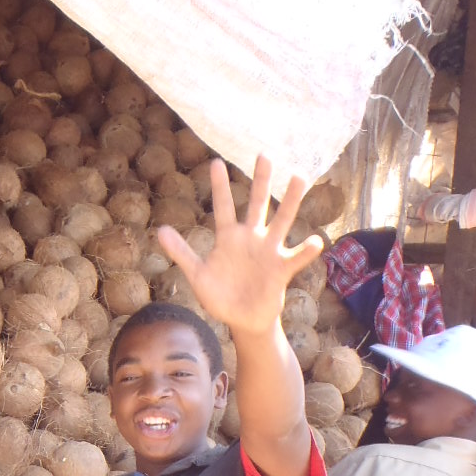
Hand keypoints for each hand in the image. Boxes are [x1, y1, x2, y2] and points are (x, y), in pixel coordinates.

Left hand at [157, 155, 322, 336]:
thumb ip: (182, 253)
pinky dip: (306, 251)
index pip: (224, 207)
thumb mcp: (198, 275)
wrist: (243, 320)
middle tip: (264, 155)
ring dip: (291, 200)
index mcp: (229, 238)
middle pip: (258, 204)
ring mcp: (269, 251)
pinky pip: (296, 258)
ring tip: (299, 176)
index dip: (219, 186)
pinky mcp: (282, 269)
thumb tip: (160, 231)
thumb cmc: (220, 297)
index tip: (215, 162)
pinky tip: (315, 242)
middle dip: (261, 180)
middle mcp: (252, 238)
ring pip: (282, 220)